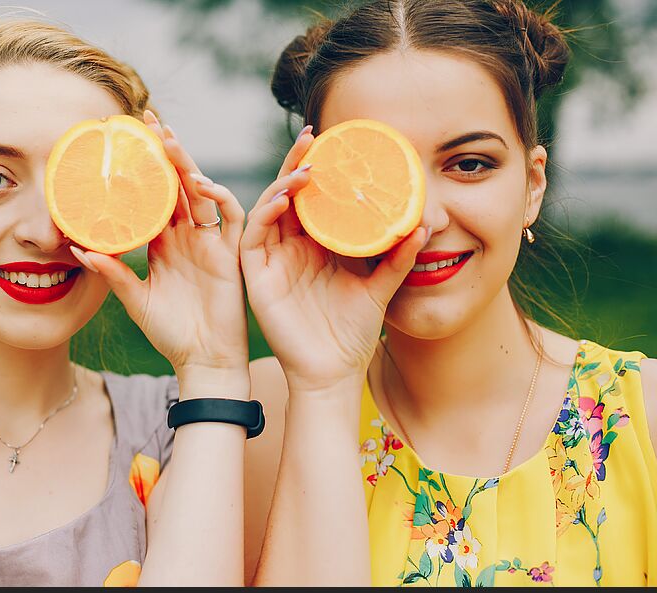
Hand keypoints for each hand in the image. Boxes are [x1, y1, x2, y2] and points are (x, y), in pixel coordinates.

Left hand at [78, 111, 248, 382]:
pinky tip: (199, 184)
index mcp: (165, 243)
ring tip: (168, 138)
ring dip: (187, 164)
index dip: (142, 169)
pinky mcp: (231, 254)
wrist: (203, 361)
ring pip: (202, 191)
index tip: (123, 142)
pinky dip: (220, 197)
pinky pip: (232, 217)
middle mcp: (189, 236)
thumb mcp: (135, 299)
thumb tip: (78, 247)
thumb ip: (112, 272)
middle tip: (147, 119)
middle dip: (165, 151)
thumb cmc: (171, 333)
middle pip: (178, 184)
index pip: (153, 196)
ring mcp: (211, 242)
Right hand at [240, 127, 428, 391]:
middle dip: (298, 163)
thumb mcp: (379, 287)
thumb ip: (396, 259)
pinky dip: (266, 212)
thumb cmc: (352, 333)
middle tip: (314, 136)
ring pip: (269, 207)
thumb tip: (422, 227)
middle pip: (289, 194)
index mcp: (317, 246)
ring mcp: (272, 259)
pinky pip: (254, 236)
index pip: (315, 198)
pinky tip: (285, 198)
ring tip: (306, 166)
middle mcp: (291, 247)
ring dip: (283, 183)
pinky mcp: (256, 275)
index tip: (338, 144)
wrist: (333, 372)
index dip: (321, 170)